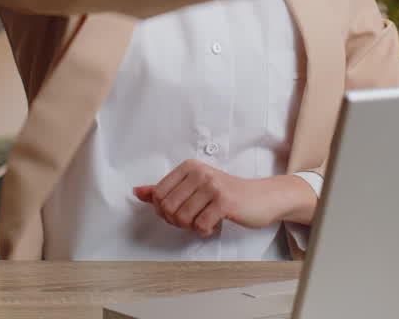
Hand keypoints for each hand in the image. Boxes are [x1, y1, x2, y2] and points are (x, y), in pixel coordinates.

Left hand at [132, 160, 313, 236]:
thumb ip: (165, 190)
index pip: (158, 195)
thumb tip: (137, 192)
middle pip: (168, 208)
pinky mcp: (224, 202)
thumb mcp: (194, 187)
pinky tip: (214, 225)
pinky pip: (200, 226)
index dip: (164, 211)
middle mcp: (199, 172)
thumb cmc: (226, 195)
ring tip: (203, 221)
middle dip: (177, 222)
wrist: (261, 198)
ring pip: (182, 219)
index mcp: (188, 167)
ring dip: (191, 227)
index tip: (179, 212)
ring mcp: (212, 186)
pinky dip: (204, 231)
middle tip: (192, 219)